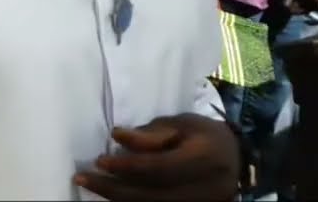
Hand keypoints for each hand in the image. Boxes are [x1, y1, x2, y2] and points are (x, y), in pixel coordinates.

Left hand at [75, 114, 238, 201]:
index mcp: (205, 157)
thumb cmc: (202, 134)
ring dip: (118, 198)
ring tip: (92, 185)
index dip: (128, 165)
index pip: (160, 167)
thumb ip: (150, 135)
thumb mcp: (179, 124)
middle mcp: (208, 188)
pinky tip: (112, 194)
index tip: (99, 161)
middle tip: (82, 178)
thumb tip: (116, 137)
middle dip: (114, 188)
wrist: (235, 157)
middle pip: (153, 195)